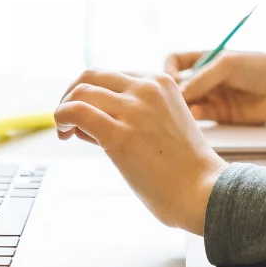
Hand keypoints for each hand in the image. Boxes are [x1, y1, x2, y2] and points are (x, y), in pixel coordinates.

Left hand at [54, 69, 226, 234]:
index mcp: (161, 82)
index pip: (111, 75)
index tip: (87, 116)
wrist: (204, 191)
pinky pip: (76, 111)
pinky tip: (63, 134)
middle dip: (72, 94)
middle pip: (91, 76)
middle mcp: (147, 88)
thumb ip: (136, 114)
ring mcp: (134, 109)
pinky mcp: (120, 134)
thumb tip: (89, 120)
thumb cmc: (185, 169)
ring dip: (64, 109)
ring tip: (66, 132)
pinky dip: (61, 118)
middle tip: (67, 119)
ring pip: (80, 91)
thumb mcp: (165, 123)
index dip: (93, 93)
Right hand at [164, 50, 265, 125]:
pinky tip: (198, 113)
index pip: (175, 61)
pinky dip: (194, 115)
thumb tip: (178, 94)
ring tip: (184, 107)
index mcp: (206, 58)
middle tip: (172, 98)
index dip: (168, 69)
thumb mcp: (227, 64)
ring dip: (181, 106)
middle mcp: (206, 77)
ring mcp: (213, 96)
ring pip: (186, 103)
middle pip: (178, 85)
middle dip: (172, 92)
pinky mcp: (221, 114)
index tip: (171, 78)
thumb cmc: (260, 67)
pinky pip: (200, 116)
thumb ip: (201, 78)